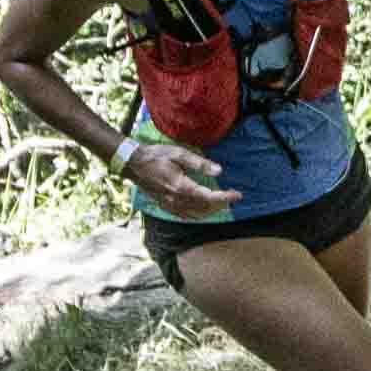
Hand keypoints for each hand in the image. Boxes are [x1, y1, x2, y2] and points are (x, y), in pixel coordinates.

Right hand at [124, 130, 241, 218]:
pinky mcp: (165, 206)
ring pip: (196, 214)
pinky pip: (186, 216)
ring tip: (222, 202)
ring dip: (212, 210)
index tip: (238, 194)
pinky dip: (199, 214)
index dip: (225, 197)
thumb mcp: (179, 153)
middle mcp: (176, 200)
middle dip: (221, 204)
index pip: (209, 197)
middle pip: (205, 208)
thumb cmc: (155, 156)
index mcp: (180, 187)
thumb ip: (199, 163)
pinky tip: (204, 209)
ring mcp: (169, 205)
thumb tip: (219, 170)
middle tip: (233, 196)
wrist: (133, 164)